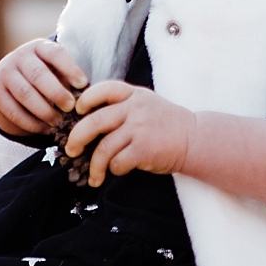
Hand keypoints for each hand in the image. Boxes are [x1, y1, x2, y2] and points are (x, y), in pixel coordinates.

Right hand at [0, 39, 87, 137]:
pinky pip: (13, 111)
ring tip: (59, 122)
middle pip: (38, 74)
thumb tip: (88, 97)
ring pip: (25, 94)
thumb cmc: (45, 74)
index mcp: (39, 47)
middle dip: (56, 93)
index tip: (83, 84)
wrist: (9, 77)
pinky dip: (31, 123)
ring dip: (44, 111)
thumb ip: (69, 78)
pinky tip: (44, 129)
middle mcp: (20, 57)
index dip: (70, 68)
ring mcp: (5, 74)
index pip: (56, 53)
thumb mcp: (55, 68)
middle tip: (70, 107)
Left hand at [66, 81, 194, 185]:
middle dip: (76, 138)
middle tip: (71, 150)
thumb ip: (123, 106)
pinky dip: (114, 170)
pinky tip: (117, 171)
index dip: (86, 100)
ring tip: (93, 176)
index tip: (78, 111)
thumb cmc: (166, 125)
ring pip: (103, 148)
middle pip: (94, 122)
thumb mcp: (146, 104)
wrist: (195, 139)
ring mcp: (140, 128)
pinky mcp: (144, 149)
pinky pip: (117, 162)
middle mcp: (135, 108)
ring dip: (94, 166)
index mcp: (134, 94)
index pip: (103, 90)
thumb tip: (88, 120)